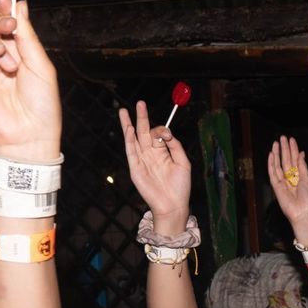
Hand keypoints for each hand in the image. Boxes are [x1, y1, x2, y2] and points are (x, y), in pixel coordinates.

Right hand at [0, 0, 59, 160]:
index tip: (8, 3)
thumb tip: (19, 3)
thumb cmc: (42, 105)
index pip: (2, 16)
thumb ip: (27, 34)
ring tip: (9, 60)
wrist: (31, 133)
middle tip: (9, 26)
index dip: (3, 7)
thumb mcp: (41, 64)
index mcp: (17, 47)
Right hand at [118, 100, 190, 225]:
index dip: (161, 130)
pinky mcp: (135, 168)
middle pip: (143, 132)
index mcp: (163, 153)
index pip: (158, 134)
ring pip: (133, 138)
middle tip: (140, 103)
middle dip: (141, 117)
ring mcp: (142, 160)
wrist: (173, 205)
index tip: (167, 134)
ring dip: (128, 124)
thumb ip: (176, 146)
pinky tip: (127, 128)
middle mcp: (151, 154)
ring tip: (124, 111)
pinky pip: (131, 151)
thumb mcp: (183, 163)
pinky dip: (129, 139)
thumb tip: (167, 133)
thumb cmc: (180, 187)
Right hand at [268, 136, 307, 234]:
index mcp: (299, 177)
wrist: (302, 212)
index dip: (293, 150)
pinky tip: (272, 154)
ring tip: (277, 142)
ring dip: (278, 153)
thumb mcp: (307, 180)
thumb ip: (302, 166)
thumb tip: (301, 154)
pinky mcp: (276, 186)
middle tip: (283, 137)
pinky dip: (271, 163)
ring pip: (278, 164)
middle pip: (286, 160)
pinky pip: (272, 173)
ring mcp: (282, 182)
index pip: (295, 161)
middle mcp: (290, 178)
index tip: (292, 140)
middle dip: (285, 149)